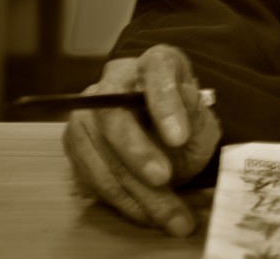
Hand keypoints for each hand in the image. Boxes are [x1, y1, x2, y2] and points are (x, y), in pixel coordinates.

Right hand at [61, 44, 221, 236]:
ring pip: (100, 152)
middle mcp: (115, 81)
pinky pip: (90, 175)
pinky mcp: (75, 143)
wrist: (167, 134)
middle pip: (114, 116)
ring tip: (168, 215)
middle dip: (138, 154)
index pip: (157, 73)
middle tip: (164, 180)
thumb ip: (195, 113)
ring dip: (134, 190)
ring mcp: (89, 111)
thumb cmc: (186, 120)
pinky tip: (146, 214)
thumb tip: (182, 115)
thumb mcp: (203, 117)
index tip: (179, 137)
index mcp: (156, 62)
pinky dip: (120, 200)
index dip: (165, 105)